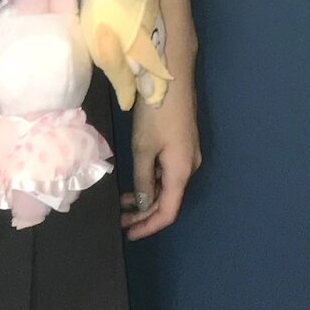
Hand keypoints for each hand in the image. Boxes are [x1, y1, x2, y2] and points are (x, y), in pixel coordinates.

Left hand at [119, 59, 201, 239]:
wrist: (172, 76)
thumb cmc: (156, 113)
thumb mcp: (144, 148)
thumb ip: (143, 178)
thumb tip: (144, 204)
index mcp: (181, 172)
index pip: (168, 211)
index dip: (149, 226)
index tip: (129, 234)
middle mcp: (188, 166)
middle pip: (168, 200)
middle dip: (145, 213)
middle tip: (120, 218)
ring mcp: (186, 153)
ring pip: (166, 184)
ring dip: (146, 195)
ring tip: (123, 201)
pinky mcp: (181, 141)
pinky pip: (166, 170)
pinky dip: (151, 179)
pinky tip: (136, 179)